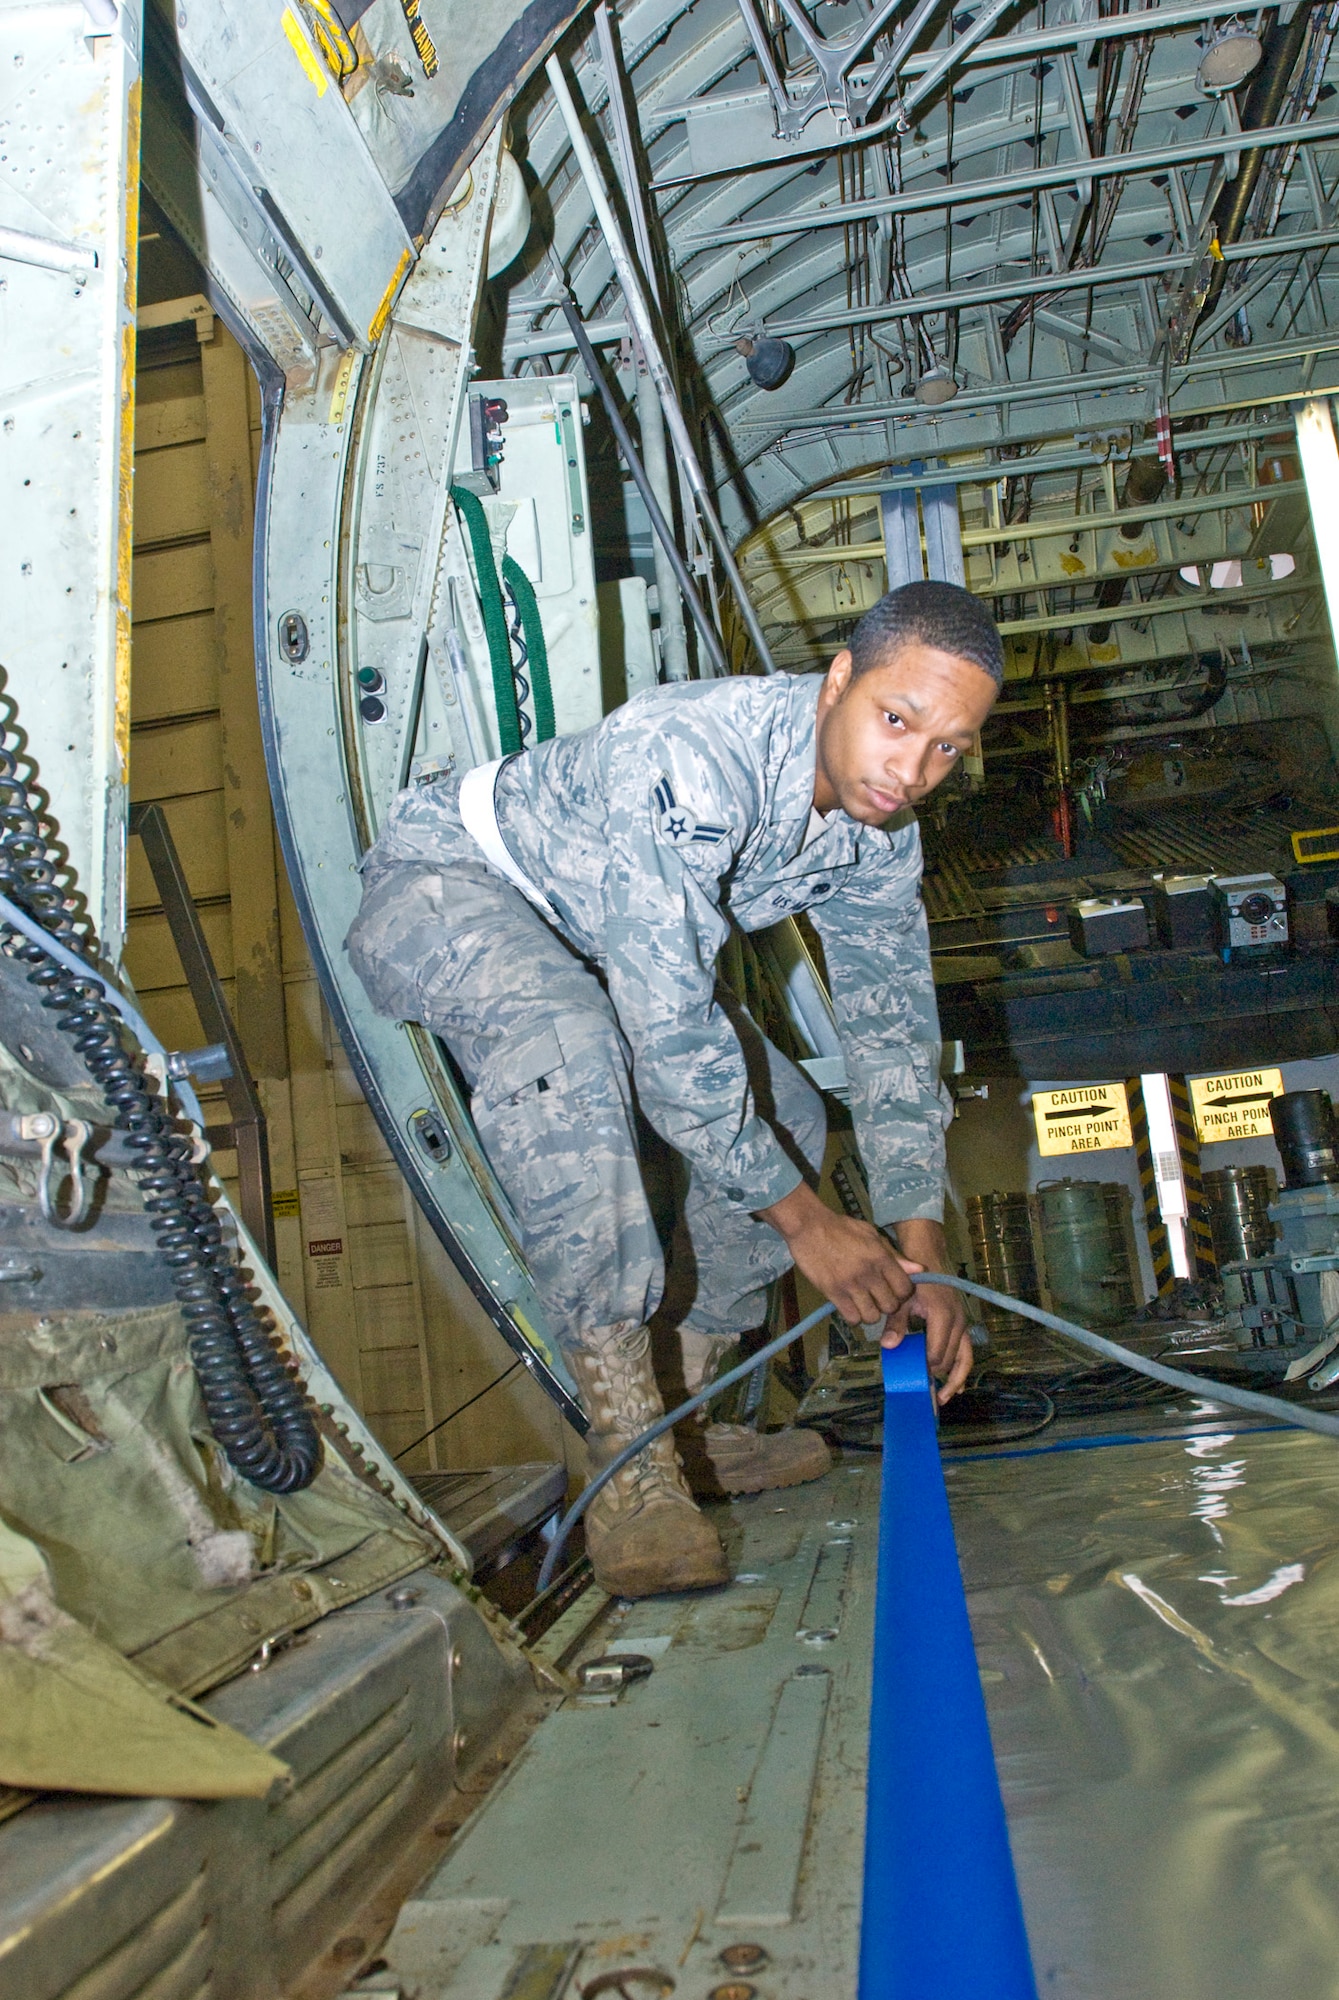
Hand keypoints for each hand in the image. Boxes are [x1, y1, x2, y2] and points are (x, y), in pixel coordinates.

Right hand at [760, 1180, 918, 1326]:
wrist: (809, 1227)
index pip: (905, 1288)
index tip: (894, 1291)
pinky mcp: (833, 1293)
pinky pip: (852, 1318)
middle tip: (877, 1299)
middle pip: (890, 1306)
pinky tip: (849, 1307)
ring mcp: (851, 1285)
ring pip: (872, 1316)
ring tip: (863, 1304)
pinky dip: (853, 1317)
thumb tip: (919, 1269)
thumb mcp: (871, 1235)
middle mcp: (869, 1273)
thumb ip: (894, 1255)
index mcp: (882, 1257)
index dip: (902, 1294)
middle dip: (886, 1306)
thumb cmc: (841, 1228)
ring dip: (870, 1313)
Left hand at [882, 1218, 972, 1405]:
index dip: (924, 1367)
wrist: (929, 1257)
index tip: (912, 1375)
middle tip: (925, 1392)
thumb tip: (889, 1347)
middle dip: (938, 1376)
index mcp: (942, 1316)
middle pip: (950, 1359)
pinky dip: (961, 1368)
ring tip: (945, 1397)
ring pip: (965, 1358)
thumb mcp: (902, 1299)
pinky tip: (956, 1384)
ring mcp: (963, 1323)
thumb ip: (896, 1324)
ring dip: (956, 1379)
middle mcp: (958, 1322)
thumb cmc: (913, 1279)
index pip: (936, 1353)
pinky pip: (966, 1351)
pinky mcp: (963, 1324)